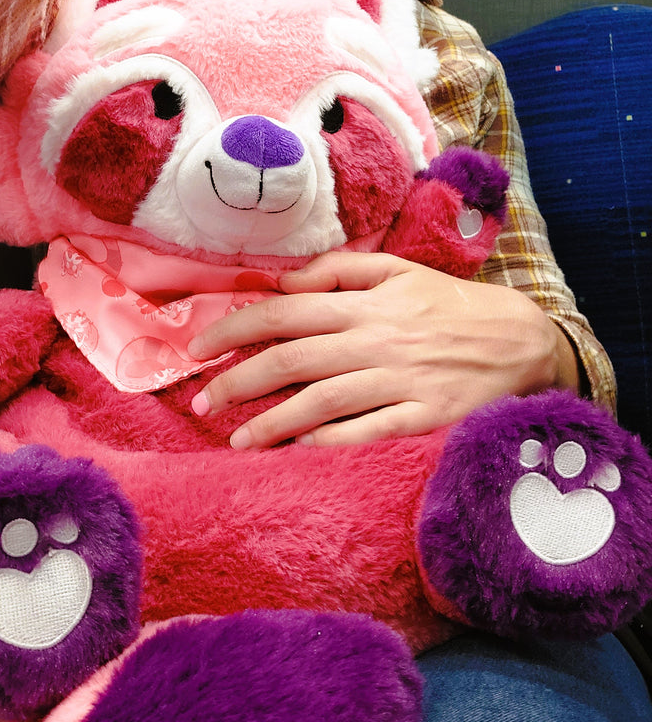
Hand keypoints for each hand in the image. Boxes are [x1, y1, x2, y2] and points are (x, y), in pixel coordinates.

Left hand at [188, 251, 579, 448]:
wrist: (521, 340)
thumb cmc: (449, 306)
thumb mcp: (399, 271)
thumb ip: (339, 271)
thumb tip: (283, 281)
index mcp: (365, 304)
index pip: (283, 313)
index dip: (234, 330)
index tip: (199, 350)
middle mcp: (377, 341)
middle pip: (292, 360)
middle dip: (238, 382)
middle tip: (202, 403)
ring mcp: (401, 382)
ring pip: (323, 401)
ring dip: (272, 422)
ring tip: (236, 440)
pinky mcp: (425, 418)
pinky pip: (369, 433)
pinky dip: (331, 442)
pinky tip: (298, 450)